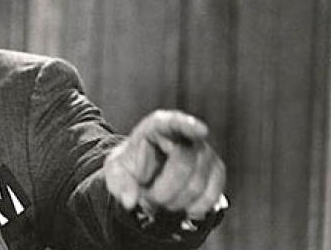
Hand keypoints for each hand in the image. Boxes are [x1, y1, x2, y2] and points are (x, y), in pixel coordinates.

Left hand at [103, 110, 225, 219]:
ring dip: (176, 202)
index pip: (174, 122)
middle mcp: (185, 135)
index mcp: (157, 126)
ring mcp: (204, 152)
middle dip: (163, 191)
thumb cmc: (131, 167)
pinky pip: (213, 193)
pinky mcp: (216, 171)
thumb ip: (119, 183)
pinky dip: (197, 208)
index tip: (202, 131)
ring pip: (197, 183)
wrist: (145, 176)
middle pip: (183, 163)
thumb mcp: (115, 171)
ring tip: (161, 201)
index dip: (188, 125)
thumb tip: (129, 201)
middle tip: (148, 199)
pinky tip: (184, 209)